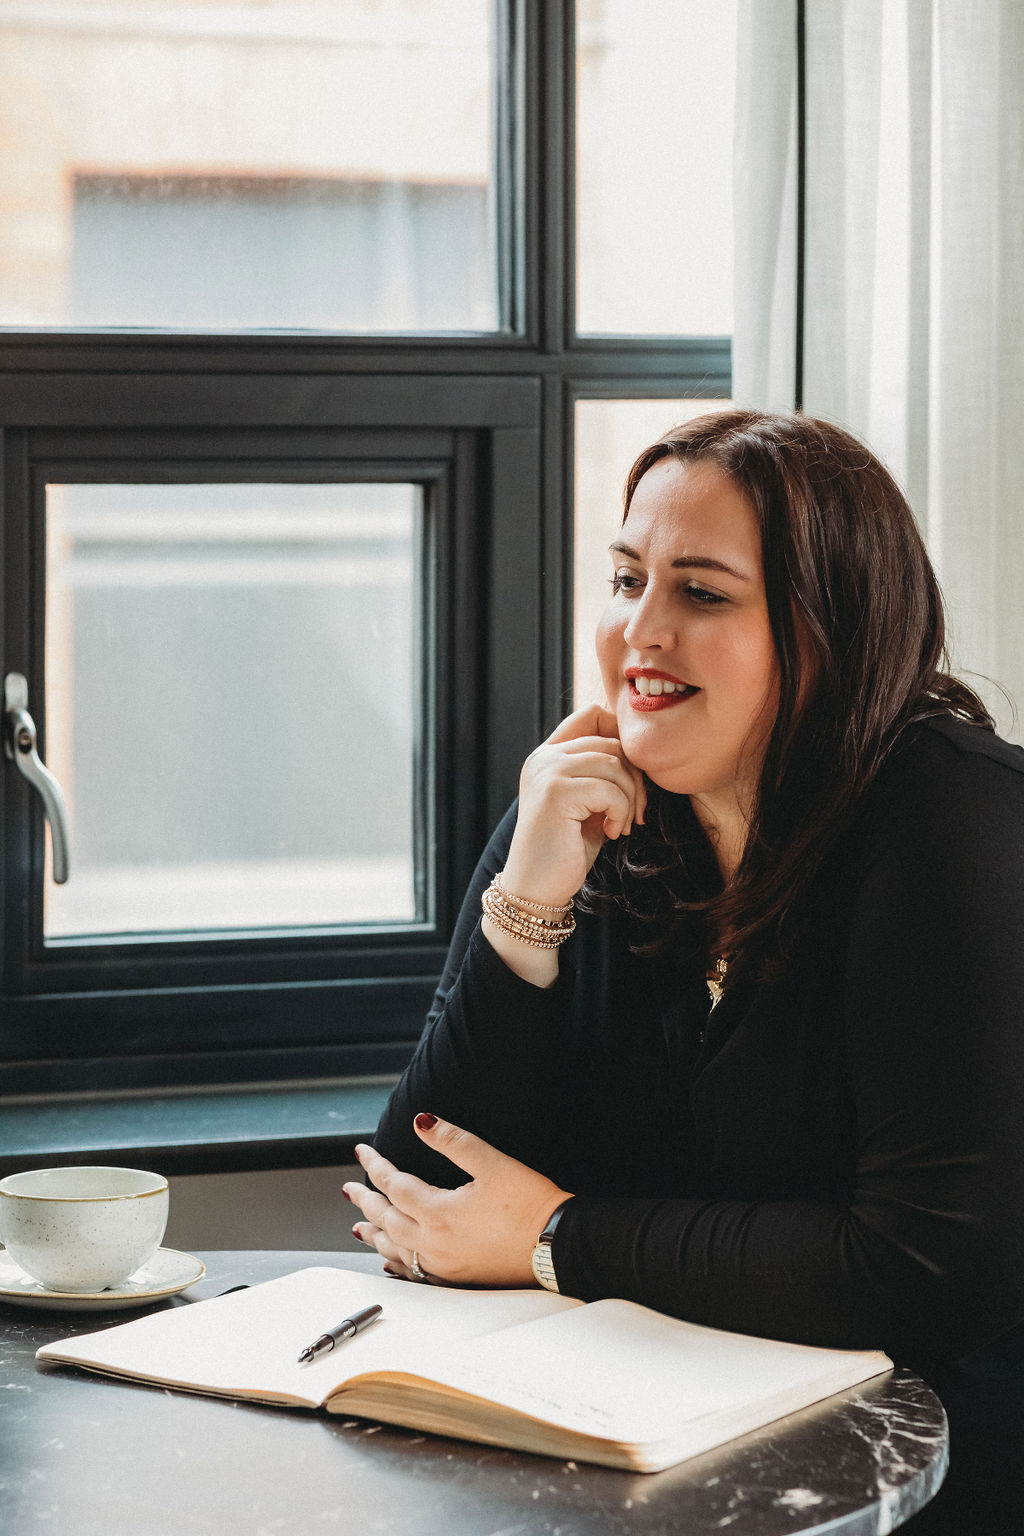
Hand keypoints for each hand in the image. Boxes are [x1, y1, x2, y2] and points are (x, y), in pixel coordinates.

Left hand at [343, 1113, 570, 1287]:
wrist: (555, 1244)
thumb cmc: (529, 1202)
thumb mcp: (491, 1162)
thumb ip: (452, 1140)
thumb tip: (420, 1122)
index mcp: (438, 1212)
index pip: (393, 1184)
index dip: (375, 1165)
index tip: (361, 1151)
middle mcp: (434, 1242)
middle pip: (386, 1219)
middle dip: (365, 1201)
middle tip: (349, 1189)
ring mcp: (443, 1264)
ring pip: (395, 1248)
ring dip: (375, 1233)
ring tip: (358, 1226)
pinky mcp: (456, 1277)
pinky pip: (413, 1271)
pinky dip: (396, 1261)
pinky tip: (392, 1260)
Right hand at [502, 704, 646, 908]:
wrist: (537, 888)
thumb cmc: (567, 849)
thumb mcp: (588, 803)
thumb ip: (602, 772)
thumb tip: (642, 752)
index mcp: (549, 755)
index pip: (593, 714)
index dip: (622, 738)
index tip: (631, 778)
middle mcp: (543, 757)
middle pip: (612, 741)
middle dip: (635, 778)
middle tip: (636, 812)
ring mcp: (546, 772)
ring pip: (614, 764)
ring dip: (629, 799)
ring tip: (621, 825)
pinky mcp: (555, 793)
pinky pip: (609, 790)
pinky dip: (621, 813)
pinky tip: (611, 834)